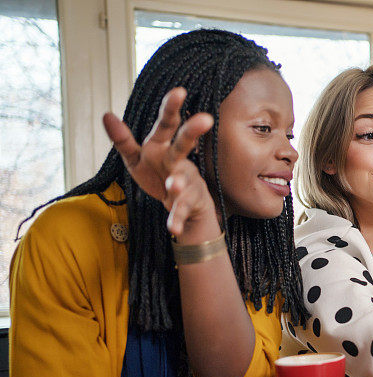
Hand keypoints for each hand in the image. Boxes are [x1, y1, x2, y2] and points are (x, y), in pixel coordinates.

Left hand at [102, 87, 216, 239]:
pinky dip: (176, 219)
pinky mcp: (187, 204)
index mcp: (162, 147)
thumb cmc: (158, 175)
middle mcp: (177, 161)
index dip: (171, 108)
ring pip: (183, 180)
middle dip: (192, 132)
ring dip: (178, 182)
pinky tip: (171, 228)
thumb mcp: (136, 158)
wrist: (184, 207)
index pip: (167, 124)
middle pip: (183, 145)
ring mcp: (185, 182)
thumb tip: (106, 114)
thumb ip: (123, 140)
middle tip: (205, 119)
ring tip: (172, 185)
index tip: (179, 90)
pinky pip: (180, 211)